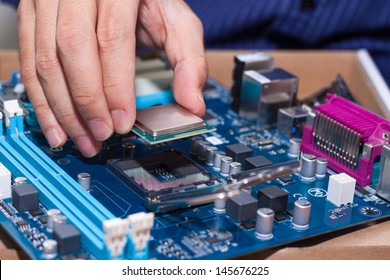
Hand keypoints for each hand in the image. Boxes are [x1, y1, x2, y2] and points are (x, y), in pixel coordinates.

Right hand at [18, 0, 206, 156]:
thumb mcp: (175, 20)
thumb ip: (188, 59)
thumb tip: (193, 103)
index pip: (112, 38)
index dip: (115, 86)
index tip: (122, 122)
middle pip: (73, 48)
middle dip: (86, 101)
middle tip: (101, 134)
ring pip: (46, 59)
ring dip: (62, 108)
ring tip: (80, 139)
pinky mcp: (34, 14)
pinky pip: (30, 60)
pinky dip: (41, 99)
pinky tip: (55, 125)